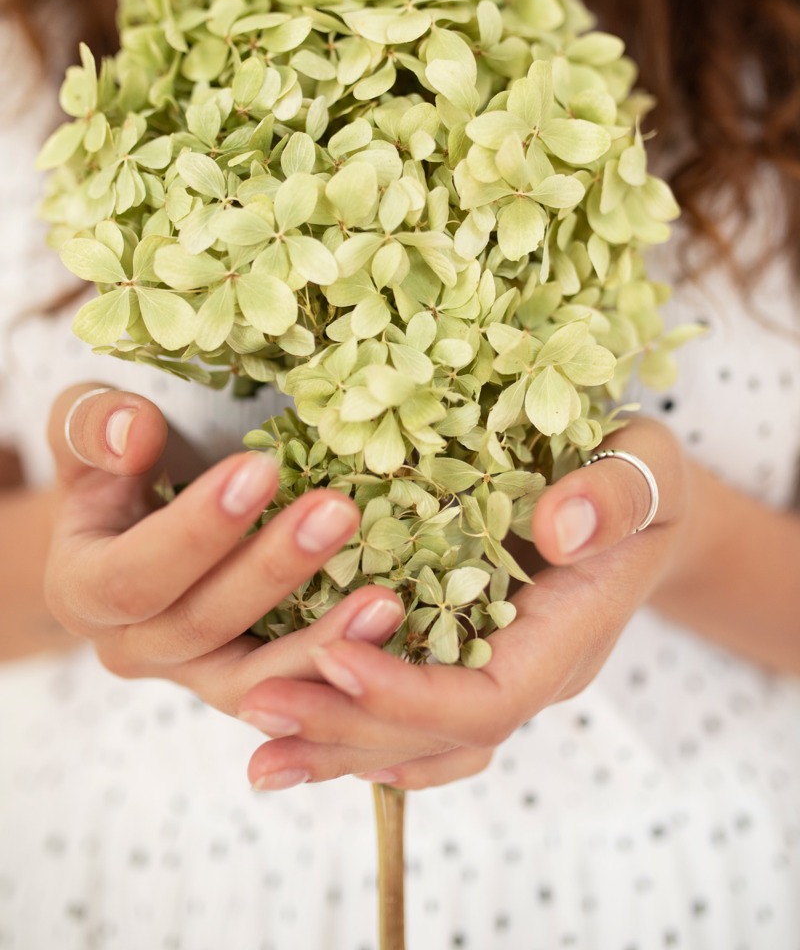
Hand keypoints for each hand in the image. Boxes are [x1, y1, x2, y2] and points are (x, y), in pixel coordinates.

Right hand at [44, 383, 405, 732]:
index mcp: (82, 590)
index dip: (196, 530)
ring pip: (254, 680)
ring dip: (322, 643)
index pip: (134, 573)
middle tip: (338, 512)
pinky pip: (294, 694)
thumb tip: (132, 430)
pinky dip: (342, 668)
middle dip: (273, 569)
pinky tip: (392, 633)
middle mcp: (131, 647)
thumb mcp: (81, 428)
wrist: (122, 528)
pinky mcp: (247, 683)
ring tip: (385, 601)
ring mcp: (191, 673)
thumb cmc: (110, 465)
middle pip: (202, 623)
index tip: (258, 469)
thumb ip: (93, 426)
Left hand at [238, 417, 691, 790]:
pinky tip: (306, 740)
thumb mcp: (646, 468)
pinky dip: (363, 733)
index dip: (409, 690)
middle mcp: (532, 670)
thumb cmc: (645, 476)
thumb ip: (613, 498)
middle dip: (349, 726)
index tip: (329, 656)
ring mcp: (502, 669)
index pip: (489, 697)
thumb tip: (560, 527)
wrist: (646, 501)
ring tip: (260, 753)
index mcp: (569, 634)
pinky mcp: (471, 653)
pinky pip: (420, 719)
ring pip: (422, 740)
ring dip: (341, 746)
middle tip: (257, 709)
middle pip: (440, 734)